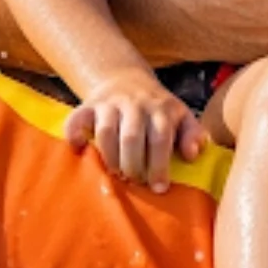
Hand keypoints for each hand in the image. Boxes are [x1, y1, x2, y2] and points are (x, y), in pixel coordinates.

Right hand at [65, 66, 206, 191]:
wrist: (125, 79)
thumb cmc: (157, 109)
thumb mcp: (180, 116)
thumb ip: (193, 134)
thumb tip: (193, 154)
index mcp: (161, 109)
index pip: (161, 138)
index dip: (160, 165)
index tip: (159, 187)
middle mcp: (135, 104)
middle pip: (132, 137)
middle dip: (133, 166)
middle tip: (135, 182)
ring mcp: (110, 104)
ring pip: (106, 132)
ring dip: (110, 158)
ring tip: (115, 173)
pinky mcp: (89, 106)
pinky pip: (76, 119)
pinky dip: (74, 134)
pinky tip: (80, 149)